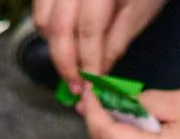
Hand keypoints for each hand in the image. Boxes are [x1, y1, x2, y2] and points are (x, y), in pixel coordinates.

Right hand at [30, 0, 168, 85]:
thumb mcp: (139, 13)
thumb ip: (115, 44)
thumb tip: (97, 75)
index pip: (89, 29)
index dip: (88, 61)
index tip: (89, 87)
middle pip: (60, 26)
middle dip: (66, 62)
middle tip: (75, 86)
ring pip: (43, 19)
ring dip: (54, 47)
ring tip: (70, 66)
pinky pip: (41, 9)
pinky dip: (48, 30)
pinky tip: (64, 43)